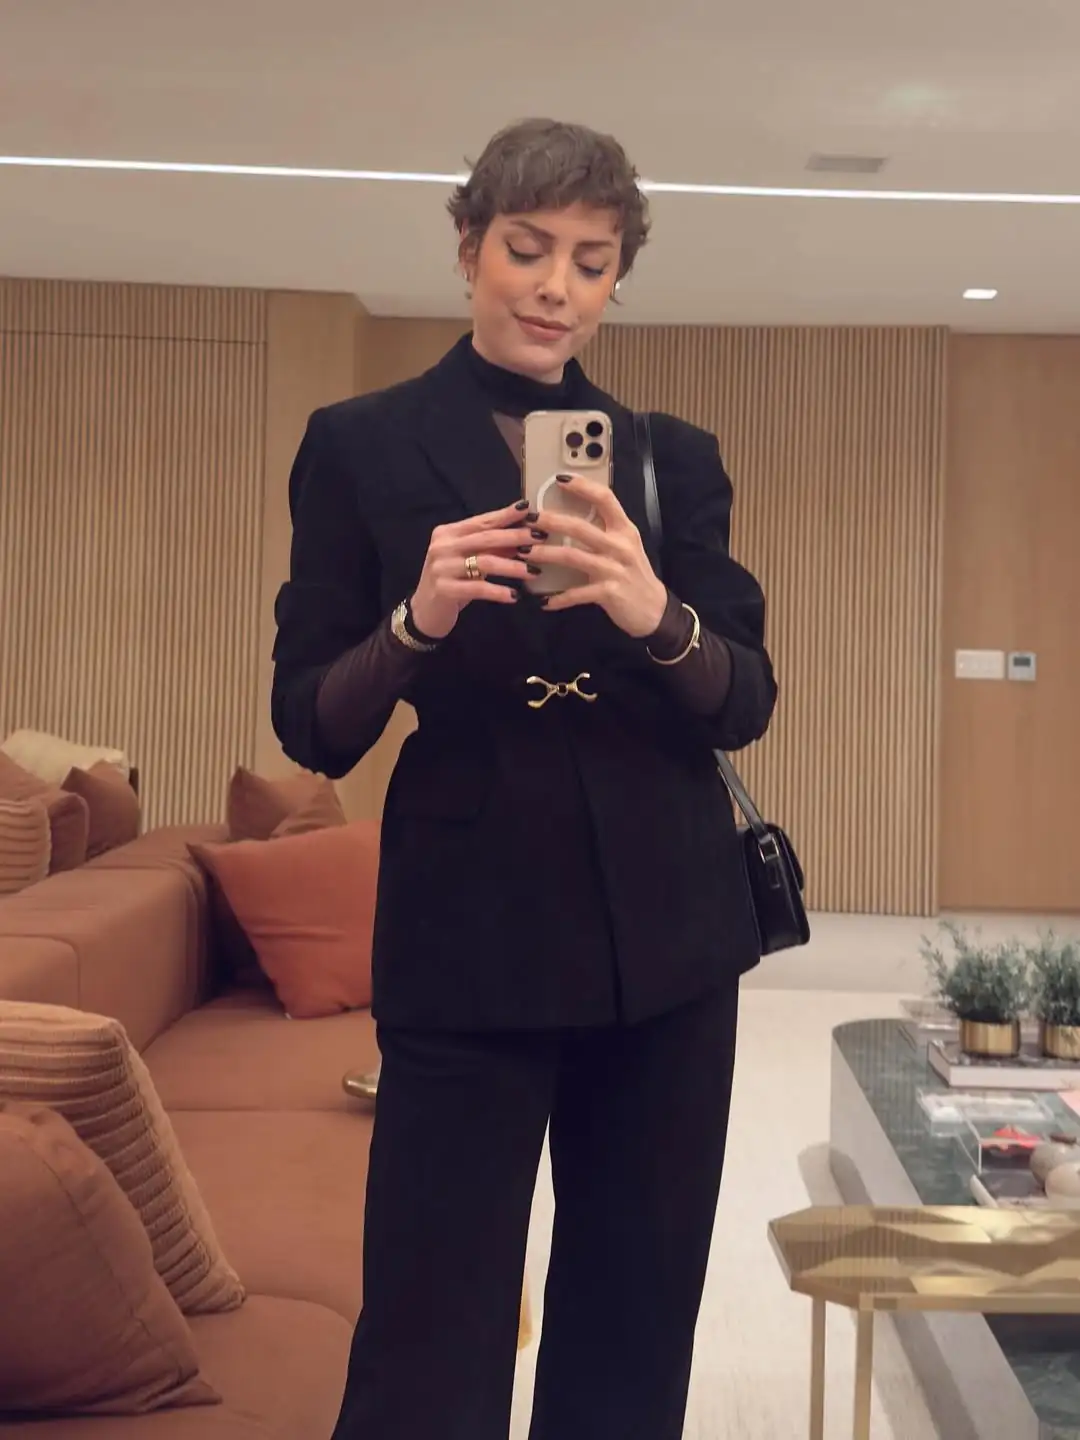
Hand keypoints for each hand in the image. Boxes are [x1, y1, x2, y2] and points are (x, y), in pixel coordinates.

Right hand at [410, 500, 533, 638]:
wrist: (424, 611)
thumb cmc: (451, 581)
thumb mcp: (469, 560)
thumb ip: (490, 548)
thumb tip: (523, 537)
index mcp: (448, 533)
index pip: (482, 521)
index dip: (506, 515)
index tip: (529, 510)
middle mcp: (442, 546)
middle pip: (485, 537)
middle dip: (516, 537)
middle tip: (540, 538)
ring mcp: (441, 567)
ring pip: (484, 562)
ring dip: (512, 566)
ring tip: (534, 571)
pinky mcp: (444, 589)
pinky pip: (477, 588)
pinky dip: (498, 591)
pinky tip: (514, 596)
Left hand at [528, 476, 668, 637]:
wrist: (653, 609)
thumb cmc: (634, 574)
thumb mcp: (626, 546)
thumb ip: (606, 531)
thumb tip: (573, 516)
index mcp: (624, 529)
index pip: (605, 498)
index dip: (583, 486)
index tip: (560, 478)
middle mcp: (620, 546)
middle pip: (580, 527)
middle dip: (550, 521)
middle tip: (528, 519)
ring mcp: (613, 569)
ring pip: (572, 556)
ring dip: (544, 554)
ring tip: (523, 553)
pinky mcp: (608, 593)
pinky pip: (576, 594)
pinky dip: (558, 598)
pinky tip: (543, 601)